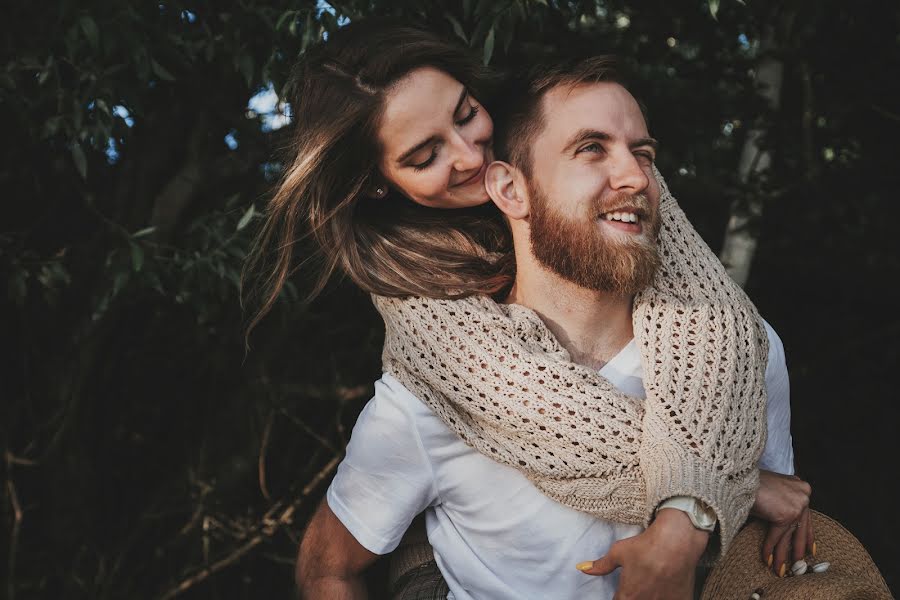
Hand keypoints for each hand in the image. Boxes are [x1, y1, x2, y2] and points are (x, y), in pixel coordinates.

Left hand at [577, 508, 707, 598]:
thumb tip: (581, 568)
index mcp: (628, 596)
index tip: (624, 588)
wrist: (676, 541)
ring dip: (649, 596)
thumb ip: (601, 565)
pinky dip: (666, 596)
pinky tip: (666, 587)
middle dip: (633, 596)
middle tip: (639, 583)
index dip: (620, 595)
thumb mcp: (618, 552)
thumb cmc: (645, 546)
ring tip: (651, 584)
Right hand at [750, 470, 813, 576]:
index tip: (809, 549)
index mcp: (800, 487)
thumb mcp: (771, 492)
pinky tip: (766, 558)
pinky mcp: (786, 514)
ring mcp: (797, 505)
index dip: (807, 535)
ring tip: (780, 569)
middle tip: (797, 564)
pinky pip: (777, 536)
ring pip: (789, 534)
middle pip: (800, 528)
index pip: (806, 516)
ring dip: (782, 554)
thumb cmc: (748, 483)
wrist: (737, 476)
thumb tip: (781, 525)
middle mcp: (803, 495)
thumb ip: (780, 504)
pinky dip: (770, 548)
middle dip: (796, 548)